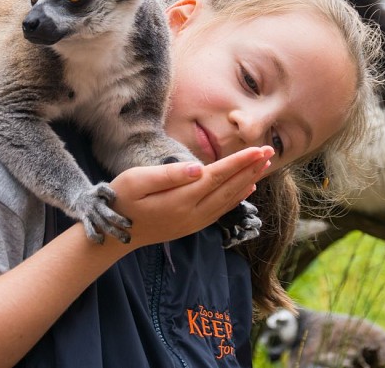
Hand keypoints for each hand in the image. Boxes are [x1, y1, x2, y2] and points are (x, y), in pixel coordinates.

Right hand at [110, 146, 272, 248]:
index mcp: (180, 200)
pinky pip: (221, 210)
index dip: (239, 162)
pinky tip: (246, 187)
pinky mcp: (191, 226)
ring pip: (228, 200)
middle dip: (250, 169)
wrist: (114, 235)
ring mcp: (194, 222)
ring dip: (247, 181)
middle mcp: (192, 214)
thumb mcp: (136, 181)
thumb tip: (199, 169)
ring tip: (264, 165)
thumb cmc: (121, 201)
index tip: (259, 149)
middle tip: (269, 151)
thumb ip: (168, 175)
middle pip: (228, 188)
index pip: (217, 176)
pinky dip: (237, 197)